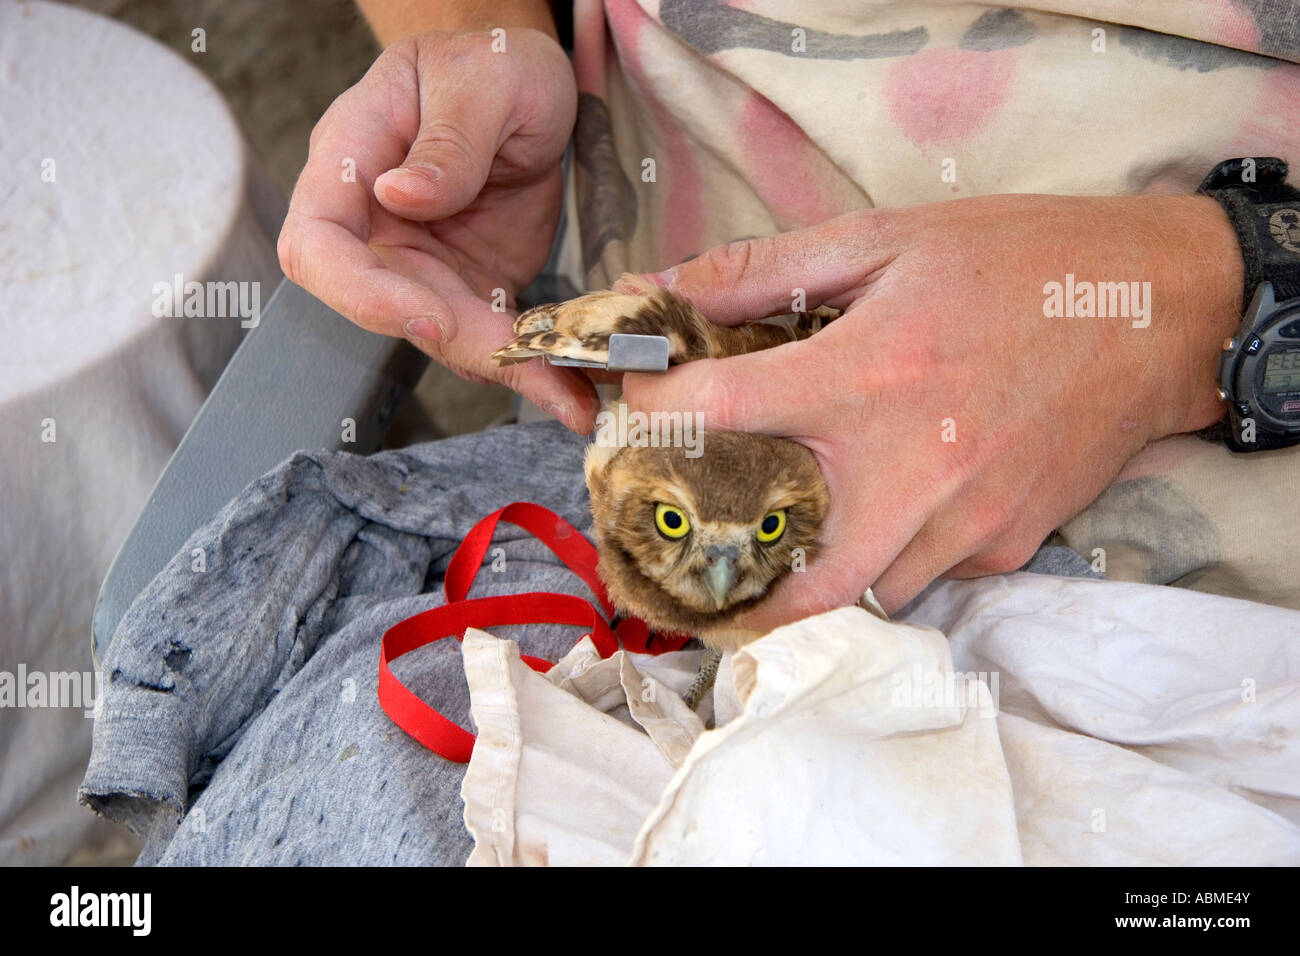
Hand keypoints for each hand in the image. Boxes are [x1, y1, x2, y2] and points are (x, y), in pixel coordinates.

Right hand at [277, 27, 598, 430]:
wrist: (528, 89)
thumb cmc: (490, 63)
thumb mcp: (482, 77)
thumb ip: (448, 137)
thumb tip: (402, 195)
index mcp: (352, 161)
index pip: (318, 245)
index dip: (364, 294)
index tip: (432, 317)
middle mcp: (376, 226)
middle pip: (389, 312)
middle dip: (464, 348)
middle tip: (540, 369)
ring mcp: (423, 267)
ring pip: (447, 339)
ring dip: (510, 372)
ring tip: (574, 396)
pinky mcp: (470, 291)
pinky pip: (493, 340)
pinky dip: (535, 367)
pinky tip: (576, 390)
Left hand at [618, 194, 1242, 619]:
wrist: (1159, 309)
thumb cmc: (1020, 263)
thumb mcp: (886, 238)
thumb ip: (763, 271)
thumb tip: (663, 289)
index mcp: (867, 376)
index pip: (721, 412)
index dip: (658, 410)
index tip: (642, 407)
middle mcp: (910, 468)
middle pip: (794, 583)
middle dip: (737, 586)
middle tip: (706, 558)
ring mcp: (964, 520)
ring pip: (863, 590)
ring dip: (821, 567)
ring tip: (800, 523)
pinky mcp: (1007, 544)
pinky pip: (929, 572)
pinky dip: (896, 551)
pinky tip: (897, 501)